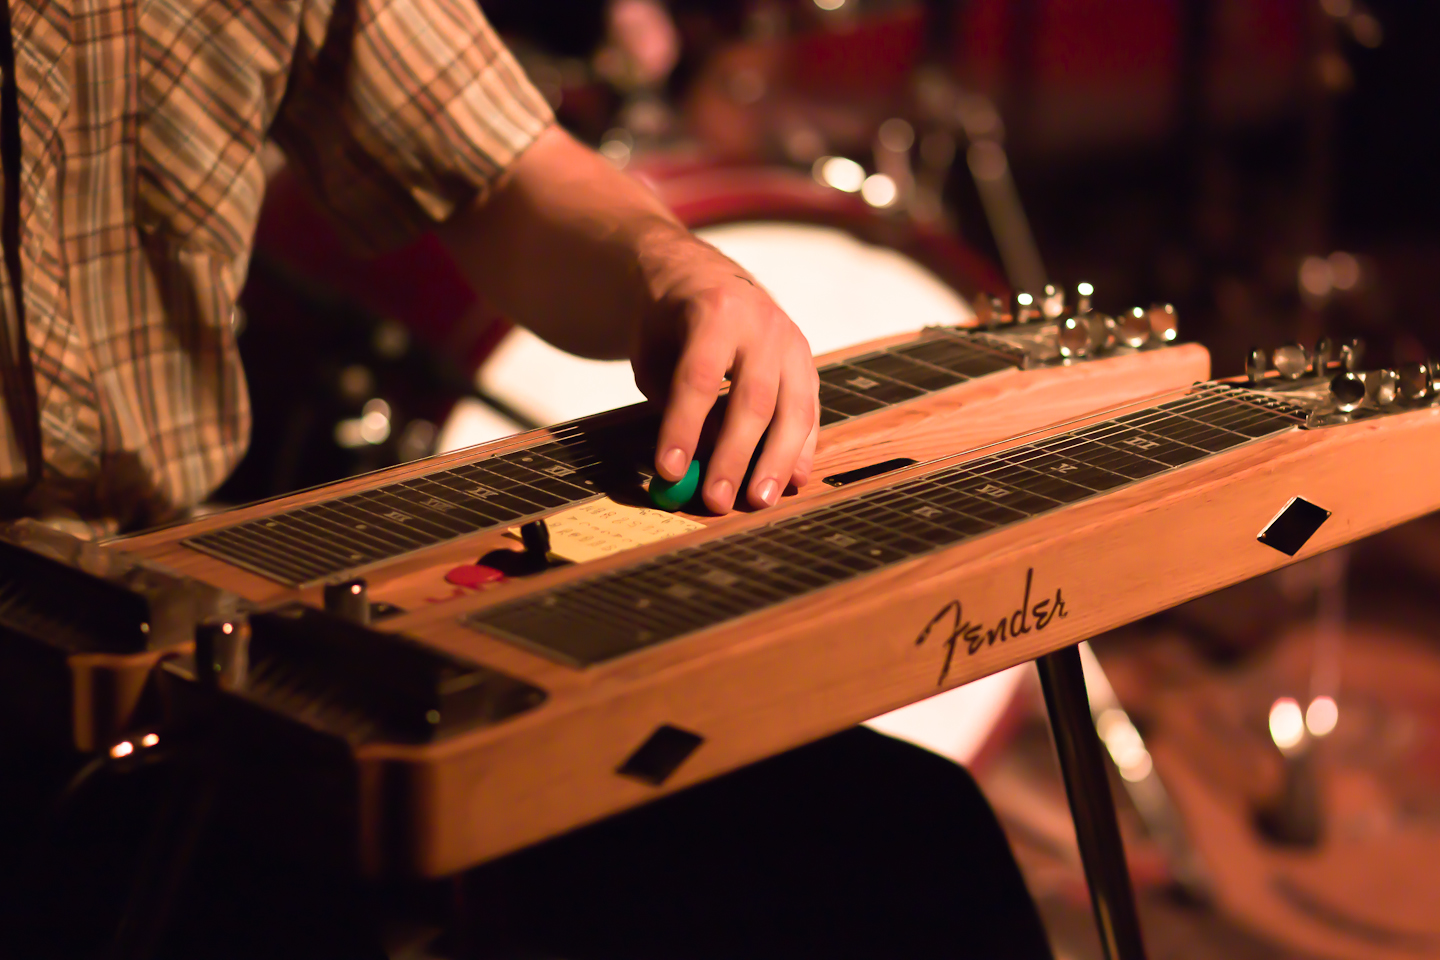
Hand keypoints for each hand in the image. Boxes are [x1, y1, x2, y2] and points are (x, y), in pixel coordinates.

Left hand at [631, 230, 818, 512]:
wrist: (706, 277)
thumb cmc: (672, 324)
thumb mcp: (657, 354)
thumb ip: (675, 404)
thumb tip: (692, 469)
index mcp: (715, 312)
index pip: (700, 378)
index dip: (684, 428)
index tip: (669, 471)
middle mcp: (762, 325)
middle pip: (752, 400)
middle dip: (733, 457)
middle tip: (715, 501)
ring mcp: (792, 343)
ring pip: (792, 410)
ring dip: (775, 462)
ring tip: (758, 501)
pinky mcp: (807, 362)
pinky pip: (810, 413)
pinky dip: (800, 450)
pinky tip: (790, 482)